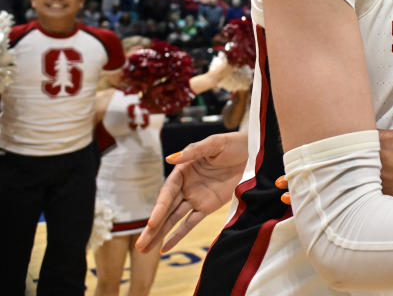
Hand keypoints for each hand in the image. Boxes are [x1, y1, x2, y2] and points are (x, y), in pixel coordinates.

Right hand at [135, 131, 247, 252]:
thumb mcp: (213, 144)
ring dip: (160, 234)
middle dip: (152, 228)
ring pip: (174, 219)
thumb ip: (193, 152)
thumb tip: (170, 159)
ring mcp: (195, 198)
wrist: (252, 153)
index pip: (167, 193)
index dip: (159, 209)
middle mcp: (185, 186)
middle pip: (166, 210)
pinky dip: (178, 235)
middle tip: (139, 245)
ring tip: (144, 250)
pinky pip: (190, 223)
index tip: (152, 224)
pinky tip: (164, 248)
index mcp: (183, 170)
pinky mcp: (207, 206)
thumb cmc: (231, 144)